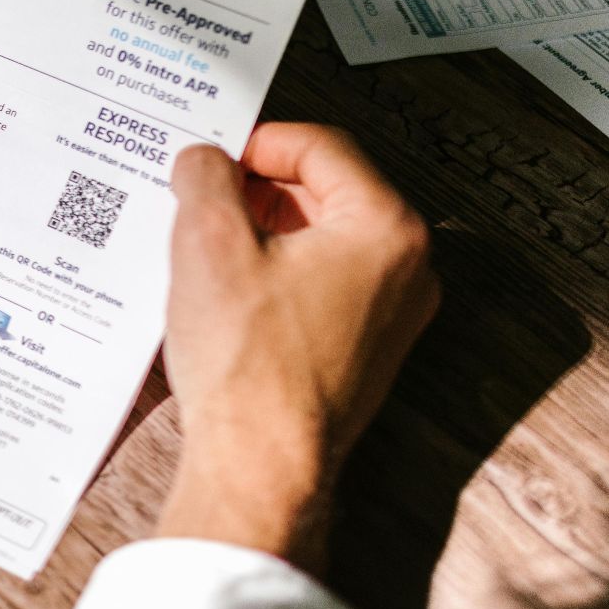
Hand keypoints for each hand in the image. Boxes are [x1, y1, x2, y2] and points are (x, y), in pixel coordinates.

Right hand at [156, 124, 438, 570]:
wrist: (262, 466)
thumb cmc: (248, 366)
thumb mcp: (207, 242)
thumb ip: (206, 176)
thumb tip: (206, 159)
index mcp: (385, 229)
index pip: (321, 147)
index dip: (257, 142)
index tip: (213, 158)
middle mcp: (407, 268)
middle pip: (327, 190)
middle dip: (259, 187)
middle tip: (201, 197)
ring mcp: (392, 313)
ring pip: (323, 238)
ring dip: (265, 230)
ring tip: (207, 246)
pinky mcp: (367, 347)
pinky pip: (323, 283)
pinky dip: (278, 272)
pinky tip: (229, 291)